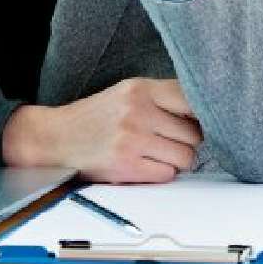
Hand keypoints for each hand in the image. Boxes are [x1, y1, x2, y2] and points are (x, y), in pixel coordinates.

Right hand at [2, 78, 202, 182]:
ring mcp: (133, 139)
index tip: (203, 121)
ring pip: (185, 157)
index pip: (191, 98)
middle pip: (194, 133)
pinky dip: (161, 174)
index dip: (203, 114)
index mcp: (140, 89)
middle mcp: (137, 111)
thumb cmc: (96, 117)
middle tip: (168, 141)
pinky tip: (144, 164)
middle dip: (186, 141)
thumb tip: (205, 114)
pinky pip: (168, 175)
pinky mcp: (127, 166)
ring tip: (155, 153)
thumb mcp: (127, 94)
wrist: (57, 137)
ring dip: (176, 160)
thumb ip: (161, 99)